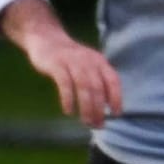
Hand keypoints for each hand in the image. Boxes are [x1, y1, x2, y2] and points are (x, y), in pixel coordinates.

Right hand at [7, 2, 123, 126]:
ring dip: (87, 107)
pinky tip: (69, 111)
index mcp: (100, 61)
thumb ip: (96, 81)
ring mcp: (73, 61)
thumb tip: (104, 109)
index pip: (113, 80)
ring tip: (86, 122)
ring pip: (84, 87)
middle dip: (99, 108)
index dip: (116, 97)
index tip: (116, 115)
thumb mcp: (88, 65)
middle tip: (98, 125)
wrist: (47, 38)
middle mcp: (89, 61)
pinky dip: (68, 99)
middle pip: (98, 87)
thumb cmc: (70, 58)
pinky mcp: (57, 64)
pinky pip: (65, 83)